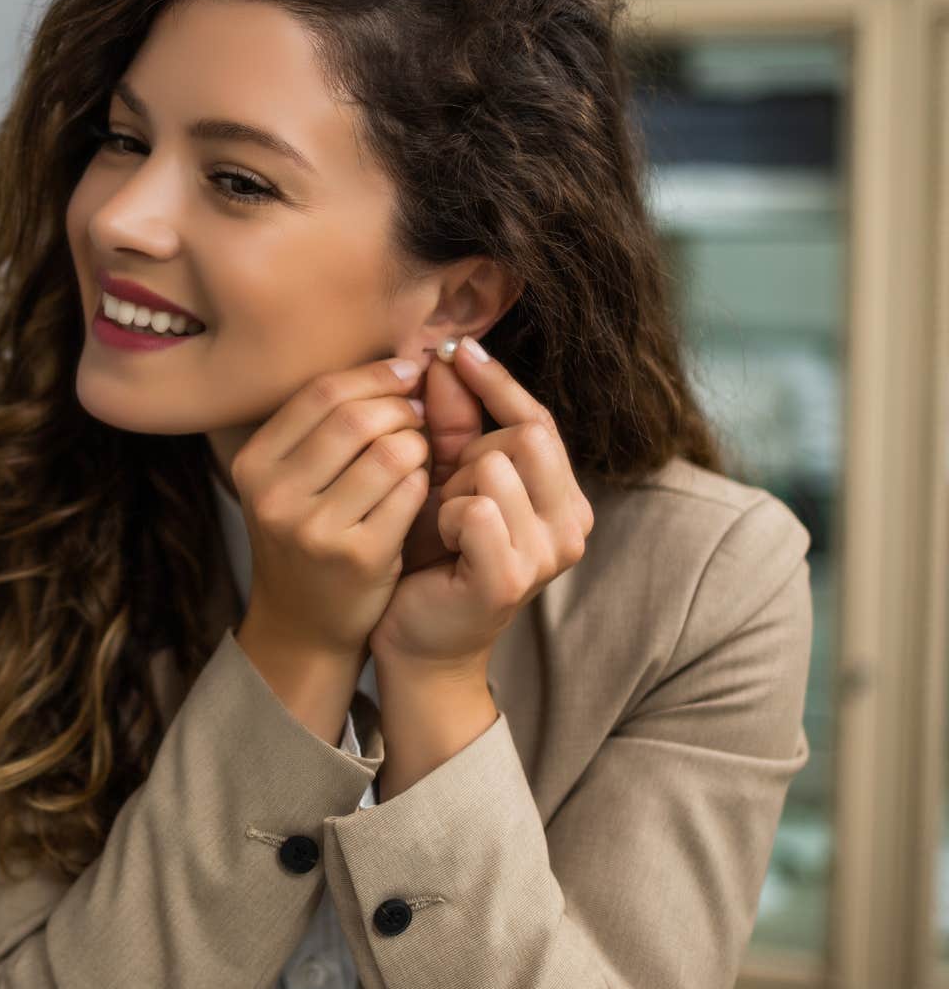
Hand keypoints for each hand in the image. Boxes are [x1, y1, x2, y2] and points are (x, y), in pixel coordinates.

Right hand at [231, 356, 432, 663]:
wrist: (303, 622)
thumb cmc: (307, 537)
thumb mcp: (290, 480)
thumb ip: (326, 426)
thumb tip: (400, 360)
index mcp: (254, 464)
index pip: (321, 393)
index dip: (374, 375)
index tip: (408, 372)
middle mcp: (274, 495)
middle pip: (356, 417)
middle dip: (402, 407)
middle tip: (420, 414)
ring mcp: (314, 528)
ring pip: (389, 451)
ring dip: (418, 444)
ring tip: (419, 453)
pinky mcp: (357, 555)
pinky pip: (409, 492)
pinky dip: (424, 481)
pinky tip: (421, 488)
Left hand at [372, 337, 592, 672]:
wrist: (417, 639)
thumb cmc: (431, 558)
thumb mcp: (445, 481)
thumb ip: (453, 424)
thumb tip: (446, 355)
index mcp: (563, 497)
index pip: (539, 420)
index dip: (496, 382)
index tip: (454, 349)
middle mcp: (572, 524)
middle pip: (523, 437)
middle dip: (469, 453)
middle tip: (444, 492)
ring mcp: (549, 554)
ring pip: (495, 469)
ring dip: (452, 489)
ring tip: (441, 523)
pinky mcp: (512, 578)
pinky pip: (476, 509)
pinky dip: (447, 517)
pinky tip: (440, 542)